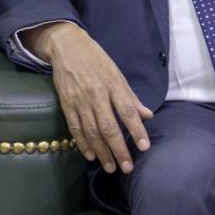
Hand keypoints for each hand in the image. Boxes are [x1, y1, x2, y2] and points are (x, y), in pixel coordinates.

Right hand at [25, 21, 153, 172]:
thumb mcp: (117, 73)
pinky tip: (90, 155)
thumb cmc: (96, 59)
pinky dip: (82, 143)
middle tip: (127, 167)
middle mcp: (97, 94)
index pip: (127, 111)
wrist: (67, 46)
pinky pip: (75, 127)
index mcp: (113, 85)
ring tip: (111, 167)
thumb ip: (131, 97)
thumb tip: (147, 116)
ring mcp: (80, 100)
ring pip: (92, 131)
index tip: (145, 147)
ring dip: (102, 152)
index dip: (136, 130)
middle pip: (109, 127)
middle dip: (119, 149)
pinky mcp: (66, 104)